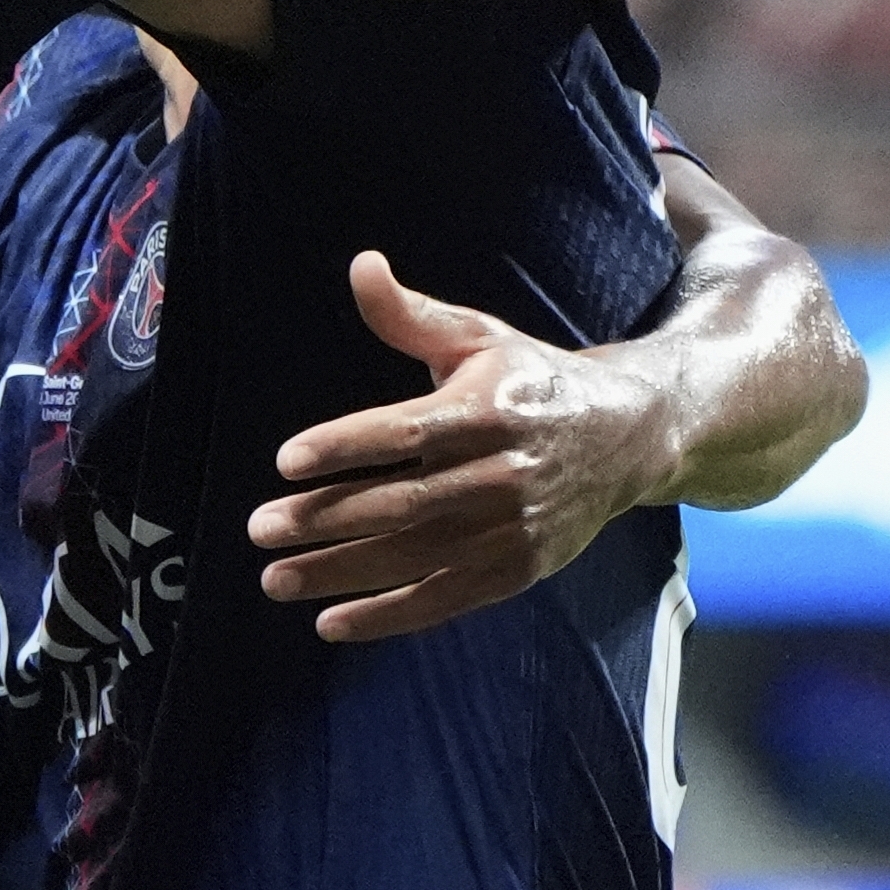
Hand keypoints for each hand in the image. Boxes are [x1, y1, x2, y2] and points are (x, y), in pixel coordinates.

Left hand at [250, 251, 678, 641]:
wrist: (630, 436)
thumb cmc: (532, 381)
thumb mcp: (478, 338)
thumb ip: (410, 315)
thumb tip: (361, 266)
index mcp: (486, 412)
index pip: (404, 433)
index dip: (343, 447)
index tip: (285, 461)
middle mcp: (501, 475)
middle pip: (401, 503)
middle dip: (325, 519)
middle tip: (259, 528)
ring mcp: (512, 529)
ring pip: (415, 557)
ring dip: (341, 573)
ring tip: (274, 579)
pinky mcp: (520, 568)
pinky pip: (447, 599)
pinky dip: (389, 616)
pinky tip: (330, 623)